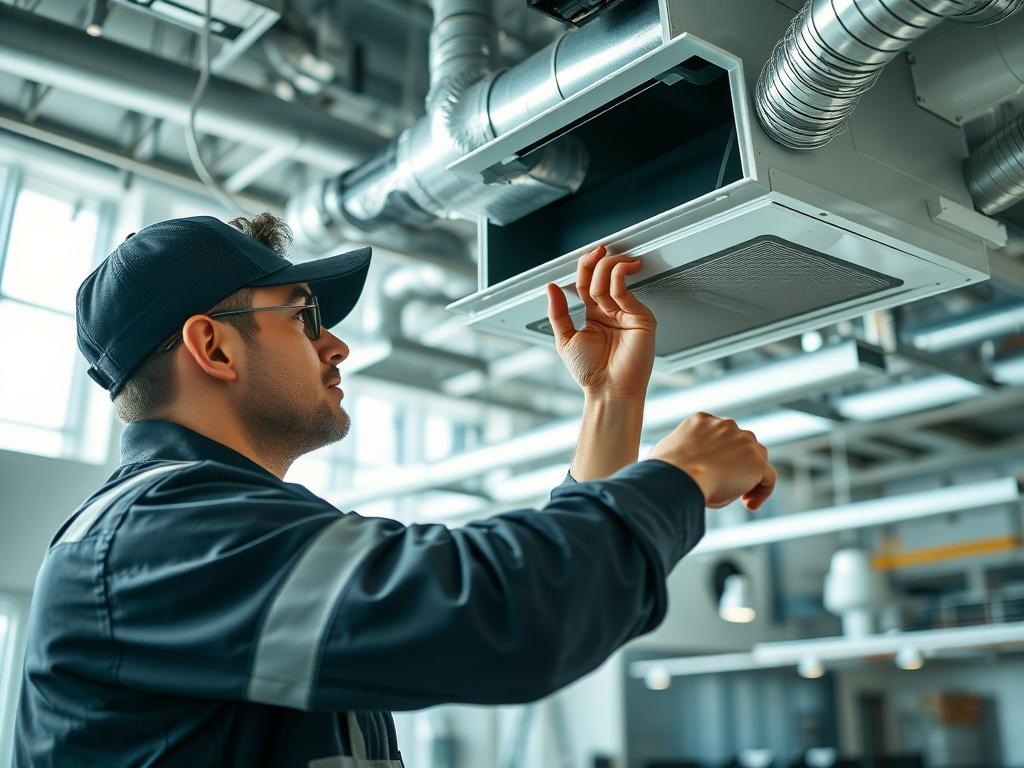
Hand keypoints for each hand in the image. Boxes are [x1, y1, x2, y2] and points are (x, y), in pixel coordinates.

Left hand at [546, 245, 655, 399]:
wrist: (609, 390)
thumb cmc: (590, 372)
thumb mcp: (565, 338)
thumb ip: (558, 312)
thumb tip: (550, 287)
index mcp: (594, 315)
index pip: (587, 283)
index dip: (586, 266)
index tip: (589, 252)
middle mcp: (611, 311)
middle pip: (601, 277)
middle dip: (596, 262)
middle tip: (597, 251)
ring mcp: (627, 312)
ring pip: (614, 279)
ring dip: (608, 266)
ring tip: (607, 260)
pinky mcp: (641, 317)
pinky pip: (626, 291)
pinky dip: (620, 277)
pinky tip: (620, 270)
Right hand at [650, 412, 776, 510]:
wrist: (677, 478)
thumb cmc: (664, 472)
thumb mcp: (668, 452)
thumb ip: (682, 452)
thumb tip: (678, 462)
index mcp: (702, 420)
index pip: (721, 434)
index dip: (722, 455)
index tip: (714, 472)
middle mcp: (725, 425)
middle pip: (743, 442)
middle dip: (738, 462)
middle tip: (728, 484)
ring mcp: (743, 442)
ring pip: (757, 458)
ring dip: (751, 476)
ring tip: (741, 497)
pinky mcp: (756, 462)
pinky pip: (768, 477)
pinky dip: (762, 491)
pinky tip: (748, 504)